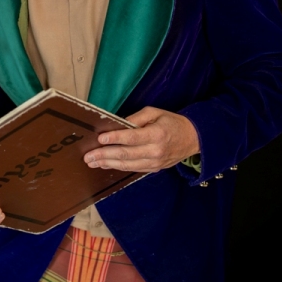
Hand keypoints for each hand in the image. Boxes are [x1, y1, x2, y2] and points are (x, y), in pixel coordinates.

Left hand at [83, 106, 199, 172]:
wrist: (192, 139)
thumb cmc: (171, 122)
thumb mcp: (155, 113)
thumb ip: (136, 118)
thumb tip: (118, 124)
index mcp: (157, 134)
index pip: (132, 138)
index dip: (115, 138)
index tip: (100, 138)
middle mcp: (155, 151)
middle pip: (126, 155)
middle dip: (105, 155)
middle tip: (88, 156)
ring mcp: (155, 162)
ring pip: (127, 165)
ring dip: (108, 163)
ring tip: (92, 162)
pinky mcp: (153, 169)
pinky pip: (132, 169)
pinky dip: (117, 166)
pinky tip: (106, 164)